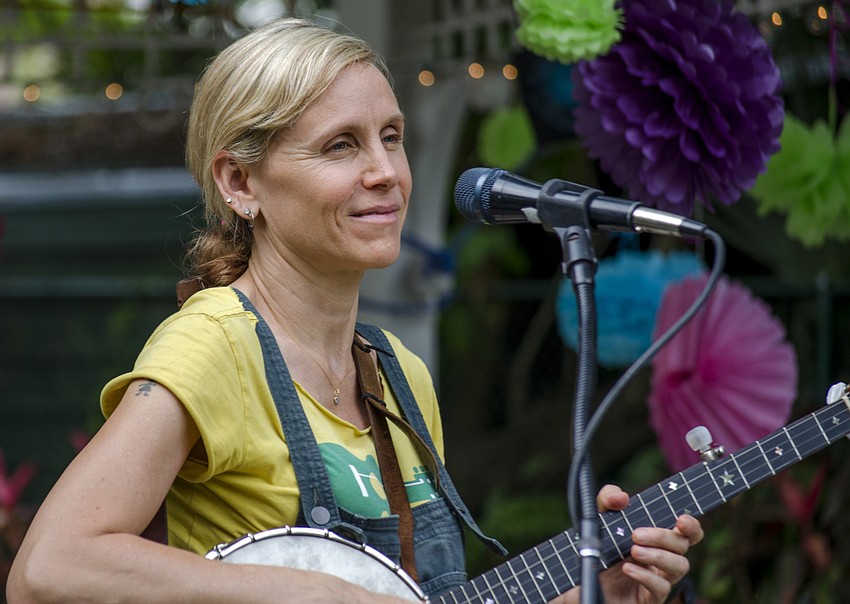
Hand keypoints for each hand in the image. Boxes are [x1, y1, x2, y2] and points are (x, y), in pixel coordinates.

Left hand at [553, 485, 703, 603]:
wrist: (582, 582)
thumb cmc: (598, 551)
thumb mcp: (598, 520)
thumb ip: (607, 501)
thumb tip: (622, 497)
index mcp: (657, 539)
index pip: (686, 532)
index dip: (691, 525)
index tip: (680, 520)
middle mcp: (662, 558)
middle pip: (682, 545)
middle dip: (663, 536)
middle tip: (636, 535)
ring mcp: (659, 578)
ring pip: (679, 566)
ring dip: (658, 556)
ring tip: (633, 551)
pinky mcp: (650, 597)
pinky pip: (661, 588)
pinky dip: (646, 576)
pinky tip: (628, 569)